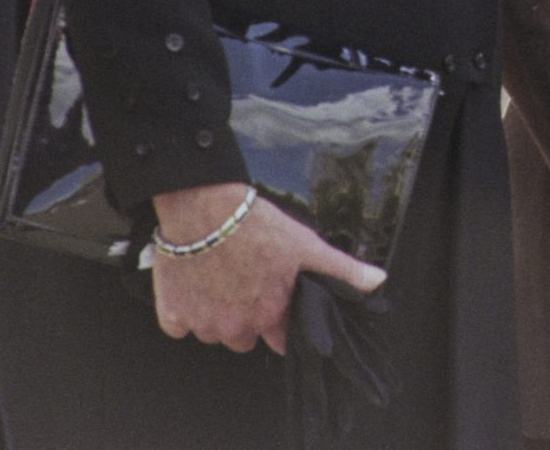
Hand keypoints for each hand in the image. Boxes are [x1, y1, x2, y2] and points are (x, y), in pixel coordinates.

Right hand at [151, 184, 385, 355]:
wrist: (205, 208)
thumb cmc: (257, 226)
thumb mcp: (307, 245)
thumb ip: (342, 270)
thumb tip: (377, 281)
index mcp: (269, 315)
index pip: (281, 342)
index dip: (281, 323)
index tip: (276, 305)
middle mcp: (235, 327)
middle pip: (245, 339)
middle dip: (248, 319)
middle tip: (247, 285)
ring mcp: (202, 323)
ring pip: (213, 333)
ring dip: (217, 315)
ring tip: (221, 279)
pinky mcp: (172, 314)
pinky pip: (178, 326)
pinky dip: (184, 311)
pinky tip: (194, 285)